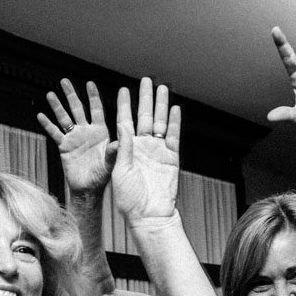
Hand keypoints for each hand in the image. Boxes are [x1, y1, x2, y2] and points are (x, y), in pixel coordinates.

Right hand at [37, 79, 115, 194]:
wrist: (88, 189)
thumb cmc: (103, 177)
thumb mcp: (111, 164)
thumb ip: (113, 152)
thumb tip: (118, 143)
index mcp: (100, 132)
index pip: (96, 110)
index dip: (93, 97)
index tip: (89, 83)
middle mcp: (86, 132)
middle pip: (77, 109)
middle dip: (71, 95)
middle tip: (65, 81)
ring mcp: (74, 138)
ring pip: (64, 118)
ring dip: (57, 106)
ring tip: (50, 94)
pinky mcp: (64, 147)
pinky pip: (54, 133)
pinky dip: (48, 125)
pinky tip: (41, 115)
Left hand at [111, 78, 180, 221]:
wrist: (149, 215)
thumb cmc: (130, 199)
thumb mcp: (121, 170)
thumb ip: (123, 147)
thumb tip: (122, 124)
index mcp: (126, 149)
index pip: (125, 121)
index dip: (124, 105)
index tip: (124, 90)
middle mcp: (142, 147)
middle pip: (144, 117)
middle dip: (145, 98)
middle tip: (146, 81)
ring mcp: (157, 151)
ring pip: (159, 122)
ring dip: (161, 106)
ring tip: (162, 88)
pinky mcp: (171, 158)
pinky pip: (173, 136)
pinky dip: (174, 123)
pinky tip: (174, 109)